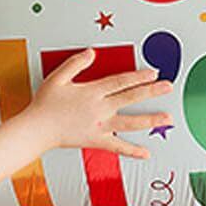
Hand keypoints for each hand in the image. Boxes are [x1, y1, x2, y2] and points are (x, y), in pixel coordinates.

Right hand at [29, 48, 173, 159]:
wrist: (37, 130)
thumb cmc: (45, 104)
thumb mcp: (58, 78)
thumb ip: (76, 64)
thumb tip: (91, 53)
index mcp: (92, 91)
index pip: (120, 81)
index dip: (138, 76)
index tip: (153, 72)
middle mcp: (100, 108)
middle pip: (130, 97)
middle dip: (151, 91)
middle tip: (168, 86)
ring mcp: (100, 126)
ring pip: (130, 122)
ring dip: (150, 120)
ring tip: (168, 118)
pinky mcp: (97, 141)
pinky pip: (118, 147)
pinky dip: (132, 151)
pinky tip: (146, 153)